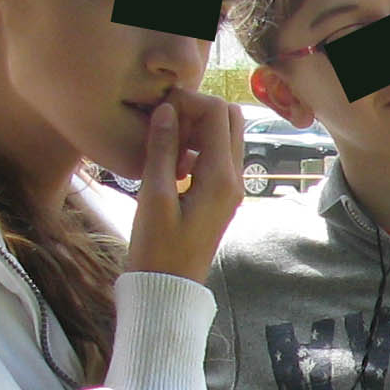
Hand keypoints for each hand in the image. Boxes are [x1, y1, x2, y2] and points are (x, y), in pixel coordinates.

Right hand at [120, 89, 244, 284]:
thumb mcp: (154, 196)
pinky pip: (217, 156)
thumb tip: (167, 109)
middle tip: (165, 126)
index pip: (218, 112)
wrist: (169, 288)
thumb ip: (162, 149)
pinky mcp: (221, 195)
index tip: (160, 112)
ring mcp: (231, 187)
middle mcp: (235, 178)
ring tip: (165, 147)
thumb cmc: (157, 249)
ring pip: (224, 135)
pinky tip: (172, 163)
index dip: (189, 101)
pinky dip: (197, 147)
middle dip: (197, 110)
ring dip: (197, 128)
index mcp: (221, 176)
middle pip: (229, 118)